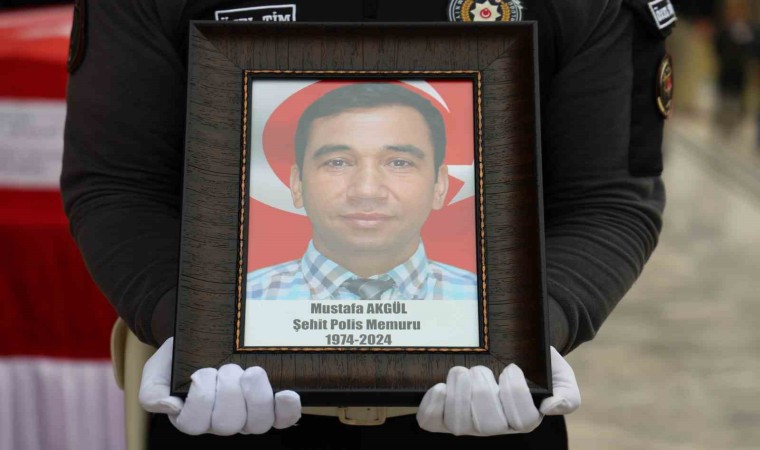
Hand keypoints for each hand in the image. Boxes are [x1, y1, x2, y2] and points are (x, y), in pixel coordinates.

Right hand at [138, 337, 300, 434]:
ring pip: (257, 423)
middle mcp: (223, 420)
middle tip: (227, 367)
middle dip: (228, 392)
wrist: (205, 337)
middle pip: (229, 423)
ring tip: (251, 372)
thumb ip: (153, 392)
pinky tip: (287, 393)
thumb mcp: (157, 371)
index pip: (195, 423)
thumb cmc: (179, 357)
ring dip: (255, 396)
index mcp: (194, 416)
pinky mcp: (272, 405)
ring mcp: (249, 414)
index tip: (202, 372)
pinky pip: (284, 418)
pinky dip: (287, 408)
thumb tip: (170, 407)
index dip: (201, 399)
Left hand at [416, 346, 579, 435]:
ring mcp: (468, 421)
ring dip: (459, 396)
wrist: (510, 348)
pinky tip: (440, 386)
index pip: (522, 421)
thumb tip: (551, 407)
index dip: (515, 394)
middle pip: (488, 426)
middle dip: (483, 394)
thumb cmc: (536, 364)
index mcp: (524, 418)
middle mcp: (495, 425)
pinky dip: (432, 405)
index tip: (512, 367)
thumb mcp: (559, 375)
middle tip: (481, 369)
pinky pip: (431, 422)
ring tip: (462, 371)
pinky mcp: (443, 413)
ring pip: (459, 425)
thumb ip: (566, 394)